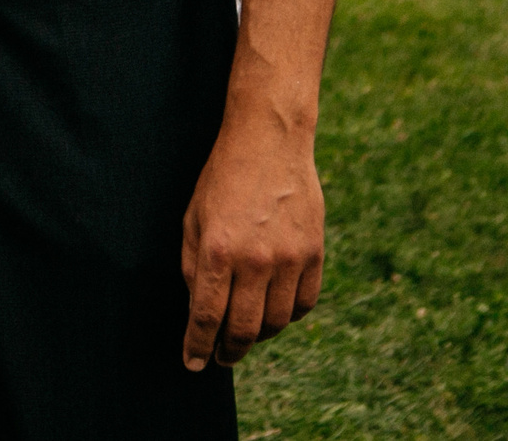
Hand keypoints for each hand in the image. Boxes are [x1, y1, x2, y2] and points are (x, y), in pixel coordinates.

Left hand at [179, 113, 325, 370]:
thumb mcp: (193, 219)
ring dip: (258, 334)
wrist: (269, 144)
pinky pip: (303, 304)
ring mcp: (289, 259)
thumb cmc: (222, 180)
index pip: (206, 316)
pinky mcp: (314, 254)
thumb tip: (199, 309)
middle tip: (221, 357)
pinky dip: (288, 316)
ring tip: (245, 332)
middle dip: (229, 351)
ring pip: (276, 322)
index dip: (197, 346)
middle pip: (243, 329)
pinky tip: (273, 310)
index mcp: (217, 250)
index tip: (193, 364)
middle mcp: (255, 260)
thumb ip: (194, 266)